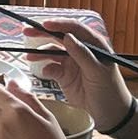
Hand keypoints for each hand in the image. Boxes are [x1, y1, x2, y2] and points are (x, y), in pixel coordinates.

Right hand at [36, 17, 132, 132]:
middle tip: (27, 31)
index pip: (74, 28)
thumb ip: (83, 54)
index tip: (45, 24)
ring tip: (28, 57)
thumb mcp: (98, 72)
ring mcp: (71, 62)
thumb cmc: (110, 90)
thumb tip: (68, 37)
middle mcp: (80, 50)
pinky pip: (51, 68)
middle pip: (59, 37)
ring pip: (52, 52)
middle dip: (42, 33)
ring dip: (39, 53)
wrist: (109, 114)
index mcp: (93, 44)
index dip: (59, 24)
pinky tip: (42, 72)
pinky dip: (44, 69)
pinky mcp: (64, 75)